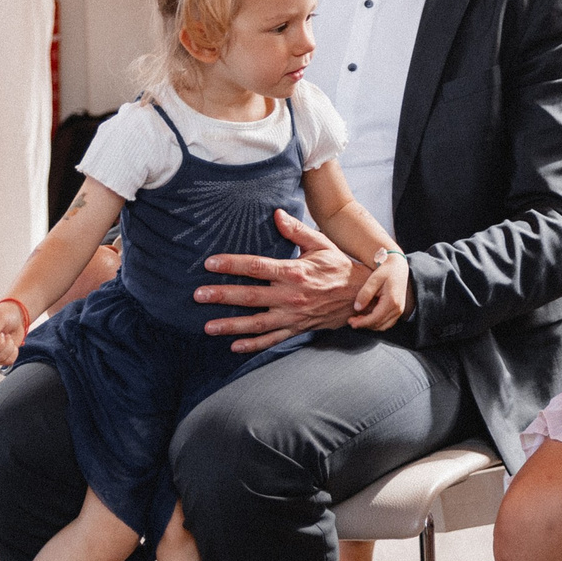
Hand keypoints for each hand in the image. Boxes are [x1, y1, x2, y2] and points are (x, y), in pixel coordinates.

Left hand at [194, 210, 364, 350]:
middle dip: (223, 296)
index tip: (210, 263)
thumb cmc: (339, 268)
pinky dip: (253, 345)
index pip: (257, 267)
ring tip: (208, 326)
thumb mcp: (321, 245)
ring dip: (231, 325)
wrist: (363, 296)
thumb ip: (296, 231)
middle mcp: (291, 296)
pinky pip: (272, 339)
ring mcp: (293, 315)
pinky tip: (234, 345)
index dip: (232, 264)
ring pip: (257, 323)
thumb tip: (277, 214)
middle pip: (250, 296)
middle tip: (198, 295)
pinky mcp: (297, 328)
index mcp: (294, 272)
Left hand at [350, 251, 410, 331]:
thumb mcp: (374, 279)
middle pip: (379, 325)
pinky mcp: (398, 310)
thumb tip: (357, 308)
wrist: (398, 267)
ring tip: (358, 319)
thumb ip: (365, 293)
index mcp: (392, 301)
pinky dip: (377, 323)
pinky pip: (387, 323)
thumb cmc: (386, 271)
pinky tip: (367, 317)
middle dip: (364, 325)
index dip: (362, 322)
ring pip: (384, 326)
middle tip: (351, 321)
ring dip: (370, 325)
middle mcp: (398, 308)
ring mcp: (400, 310)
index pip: (375, 318)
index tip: (350, 321)